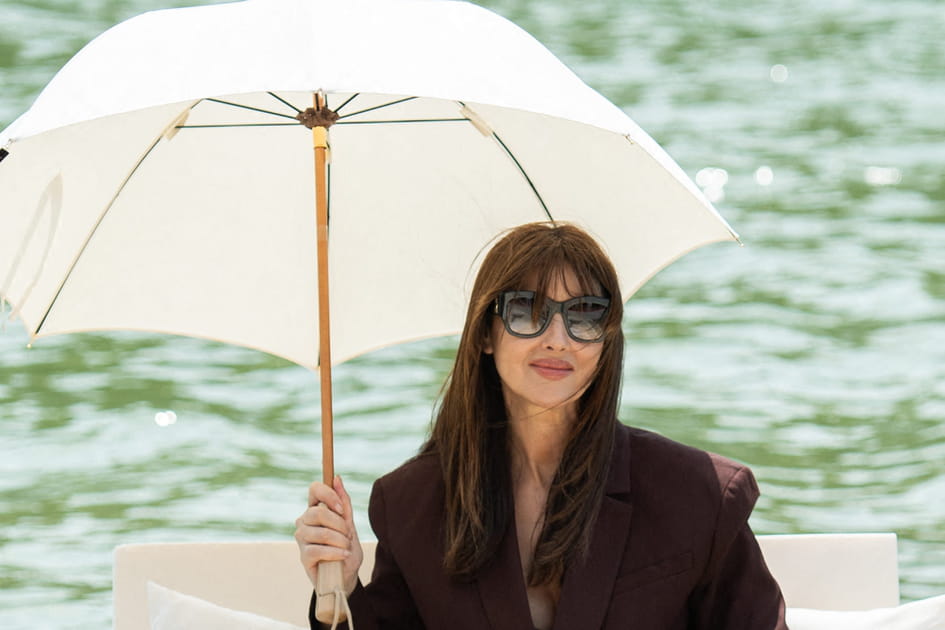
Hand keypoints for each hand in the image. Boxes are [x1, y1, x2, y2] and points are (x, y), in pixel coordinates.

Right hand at [295, 475, 362, 594]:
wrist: (346, 576)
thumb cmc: (346, 548)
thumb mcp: (349, 524)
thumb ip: (343, 502)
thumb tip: (337, 478)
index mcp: (315, 509)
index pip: (314, 489)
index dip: (329, 495)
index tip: (342, 509)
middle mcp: (305, 521)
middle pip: (318, 512)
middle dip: (339, 524)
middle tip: (348, 534)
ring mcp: (302, 539)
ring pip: (320, 532)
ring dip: (340, 540)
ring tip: (346, 547)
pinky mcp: (303, 556)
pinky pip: (318, 549)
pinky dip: (335, 552)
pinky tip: (343, 555)